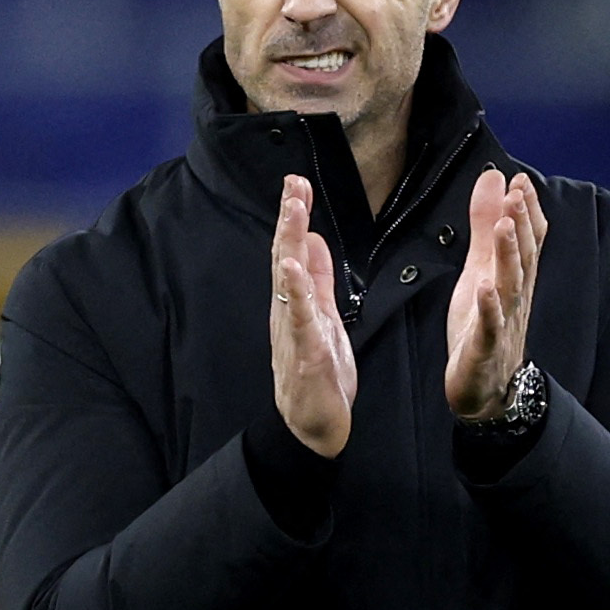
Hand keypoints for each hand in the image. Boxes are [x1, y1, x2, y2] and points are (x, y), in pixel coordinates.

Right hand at [271, 175, 356, 457]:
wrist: (313, 427)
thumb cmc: (319, 374)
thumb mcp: (324, 318)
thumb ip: (317, 280)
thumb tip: (313, 240)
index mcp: (296, 302)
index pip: (292, 251)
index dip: (294, 217)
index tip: (297, 183)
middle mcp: (288, 311)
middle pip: (285, 257)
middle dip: (289, 218)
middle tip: (292, 183)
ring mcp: (294, 330)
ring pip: (288, 280)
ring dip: (289, 243)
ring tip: (292, 210)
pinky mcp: (305, 352)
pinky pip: (299, 318)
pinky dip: (294, 291)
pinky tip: (291, 268)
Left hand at [445, 169, 547, 420]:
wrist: (485, 388)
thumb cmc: (483, 325)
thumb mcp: (480, 268)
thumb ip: (485, 225)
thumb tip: (494, 181)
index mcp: (515, 278)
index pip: (530, 240)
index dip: (528, 211)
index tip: (522, 180)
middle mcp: (514, 297)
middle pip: (524, 257)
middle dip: (522, 224)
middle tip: (517, 194)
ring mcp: (502, 323)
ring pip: (510, 285)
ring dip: (509, 256)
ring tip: (504, 227)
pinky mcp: (484, 347)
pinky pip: (490, 326)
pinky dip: (489, 307)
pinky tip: (484, 288)